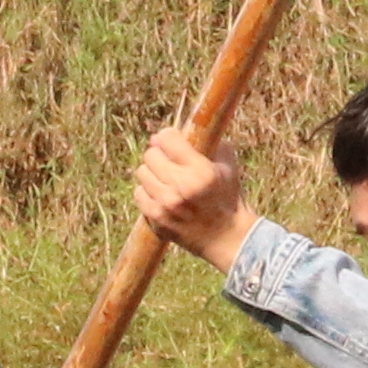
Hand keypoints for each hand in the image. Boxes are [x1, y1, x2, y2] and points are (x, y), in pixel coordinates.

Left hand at [133, 120, 249, 264]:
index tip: (171, 139)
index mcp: (200, 171)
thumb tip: (184, 130)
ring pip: (142, 172)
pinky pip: (138, 194)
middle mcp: (181, 187)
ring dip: (153, 173)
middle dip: (160, 154)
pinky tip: (161, 195)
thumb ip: (209, 143)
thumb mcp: (228, 166)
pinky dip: (147, 192)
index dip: (168, 136)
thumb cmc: (229, 198)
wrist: (227, 238)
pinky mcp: (156, 219)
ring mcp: (166, 205)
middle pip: (151, 154)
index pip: (167, 138)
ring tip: (166, 179)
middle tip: (168, 161)